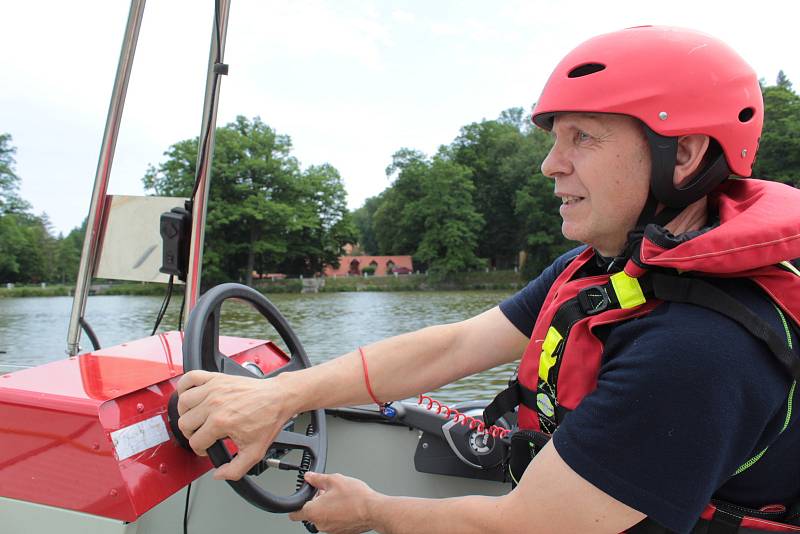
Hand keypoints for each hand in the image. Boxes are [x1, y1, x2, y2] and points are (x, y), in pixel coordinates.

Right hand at [176, 369, 292, 479]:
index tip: (208, 448)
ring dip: (186, 413)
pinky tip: (190, 395)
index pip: (195, 441)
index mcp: (221, 422)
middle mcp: (214, 404)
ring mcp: (214, 389)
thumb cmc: (268, 419)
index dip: (201, 449)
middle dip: (192, 433)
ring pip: (183, 403)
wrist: (279, 398)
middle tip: (203, 434)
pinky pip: (190, 378)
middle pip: (185, 423)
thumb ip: (235, 469)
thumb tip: (219, 474)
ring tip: (197, 418)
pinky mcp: (216, 378)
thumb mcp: (254, 452)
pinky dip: (184, 385)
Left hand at [289, 472, 379, 533]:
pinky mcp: (341, 532)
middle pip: (311, 513)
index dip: (295, 506)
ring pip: (323, 518)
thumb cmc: (356, 497)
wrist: (373, 510)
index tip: (299, 502)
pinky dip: (337, 515)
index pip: (294, 514)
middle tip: (328, 492)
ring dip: (328, 509)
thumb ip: (317, 478)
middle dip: (317, 503)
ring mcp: (331, 530)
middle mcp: (320, 524)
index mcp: (314, 512)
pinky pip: (333, 523)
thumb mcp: (334, 480)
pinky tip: (346, 506)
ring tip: (340, 498)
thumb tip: (309, 477)